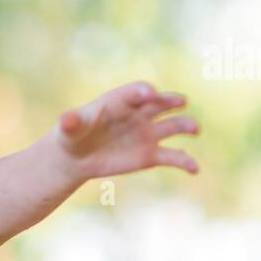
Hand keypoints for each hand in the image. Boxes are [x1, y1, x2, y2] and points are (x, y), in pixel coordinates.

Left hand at [54, 81, 198, 180]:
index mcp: (120, 101)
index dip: (144, 91)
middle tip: (181, 101)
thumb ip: (71, 122)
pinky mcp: (151, 155)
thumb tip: (66, 118)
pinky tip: (194, 169)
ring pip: (174, 126)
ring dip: (186, 126)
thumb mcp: (68, 129)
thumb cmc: (72, 136)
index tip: (151, 94)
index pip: (137, 92)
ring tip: (194, 129)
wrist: (77, 157)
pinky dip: (185, 161)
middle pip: (160, 103)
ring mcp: (148, 134)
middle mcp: (139, 114)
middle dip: (171, 100)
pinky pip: (173, 156)